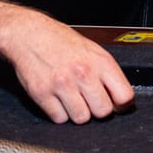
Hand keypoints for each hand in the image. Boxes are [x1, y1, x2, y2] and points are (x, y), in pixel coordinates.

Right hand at [0, 7, 135, 125]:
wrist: (28, 34)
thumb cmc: (60, 41)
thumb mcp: (92, 50)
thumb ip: (106, 73)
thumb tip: (120, 98)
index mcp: (100, 61)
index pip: (124, 96)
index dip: (121, 104)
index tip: (115, 104)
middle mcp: (83, 73)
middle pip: (103, 112)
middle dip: (97, 109)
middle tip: (90, 101)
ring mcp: (62, 84)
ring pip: (81, 119)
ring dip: (77, 113)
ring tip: (72, 99)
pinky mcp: (42, 93)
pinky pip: (59, 118)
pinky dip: (58, 113)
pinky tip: (58, 100)